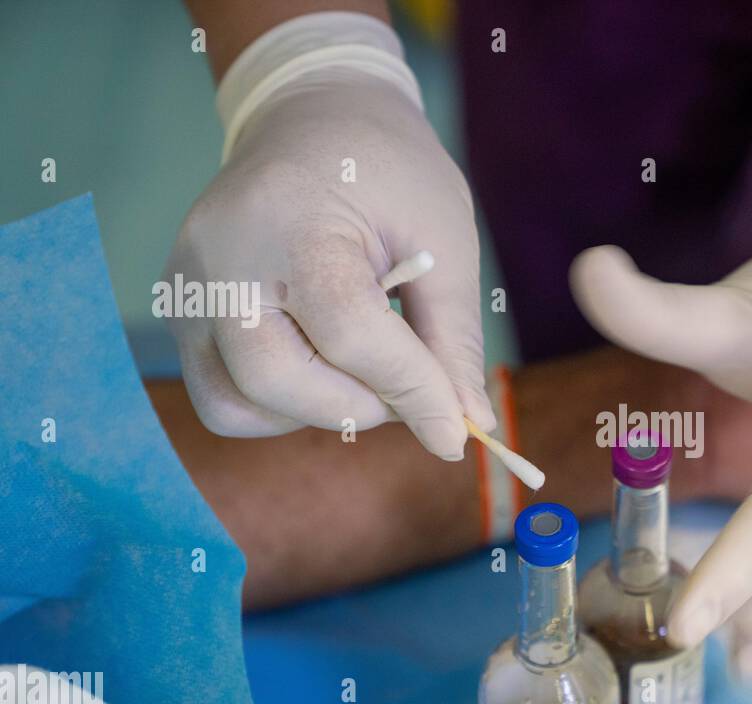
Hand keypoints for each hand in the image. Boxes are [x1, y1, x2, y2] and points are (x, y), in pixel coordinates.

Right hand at [163, 17, 490, 458]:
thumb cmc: (388, 173)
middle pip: (276, 381)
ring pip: (240, 405)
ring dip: (317, 412)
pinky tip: (324, 366)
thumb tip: (467, 425)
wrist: (314, 119)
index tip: (455, 432)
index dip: (409, 391)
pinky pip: (224, 398)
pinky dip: (282, 408)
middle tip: (407, 386)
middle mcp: (220, 256)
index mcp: (292, 218)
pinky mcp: (182, 313)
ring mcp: (188, 287)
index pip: (348, 331)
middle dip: (358, 406)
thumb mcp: (443, 239)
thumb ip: (451, 337)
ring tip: (365, 366)